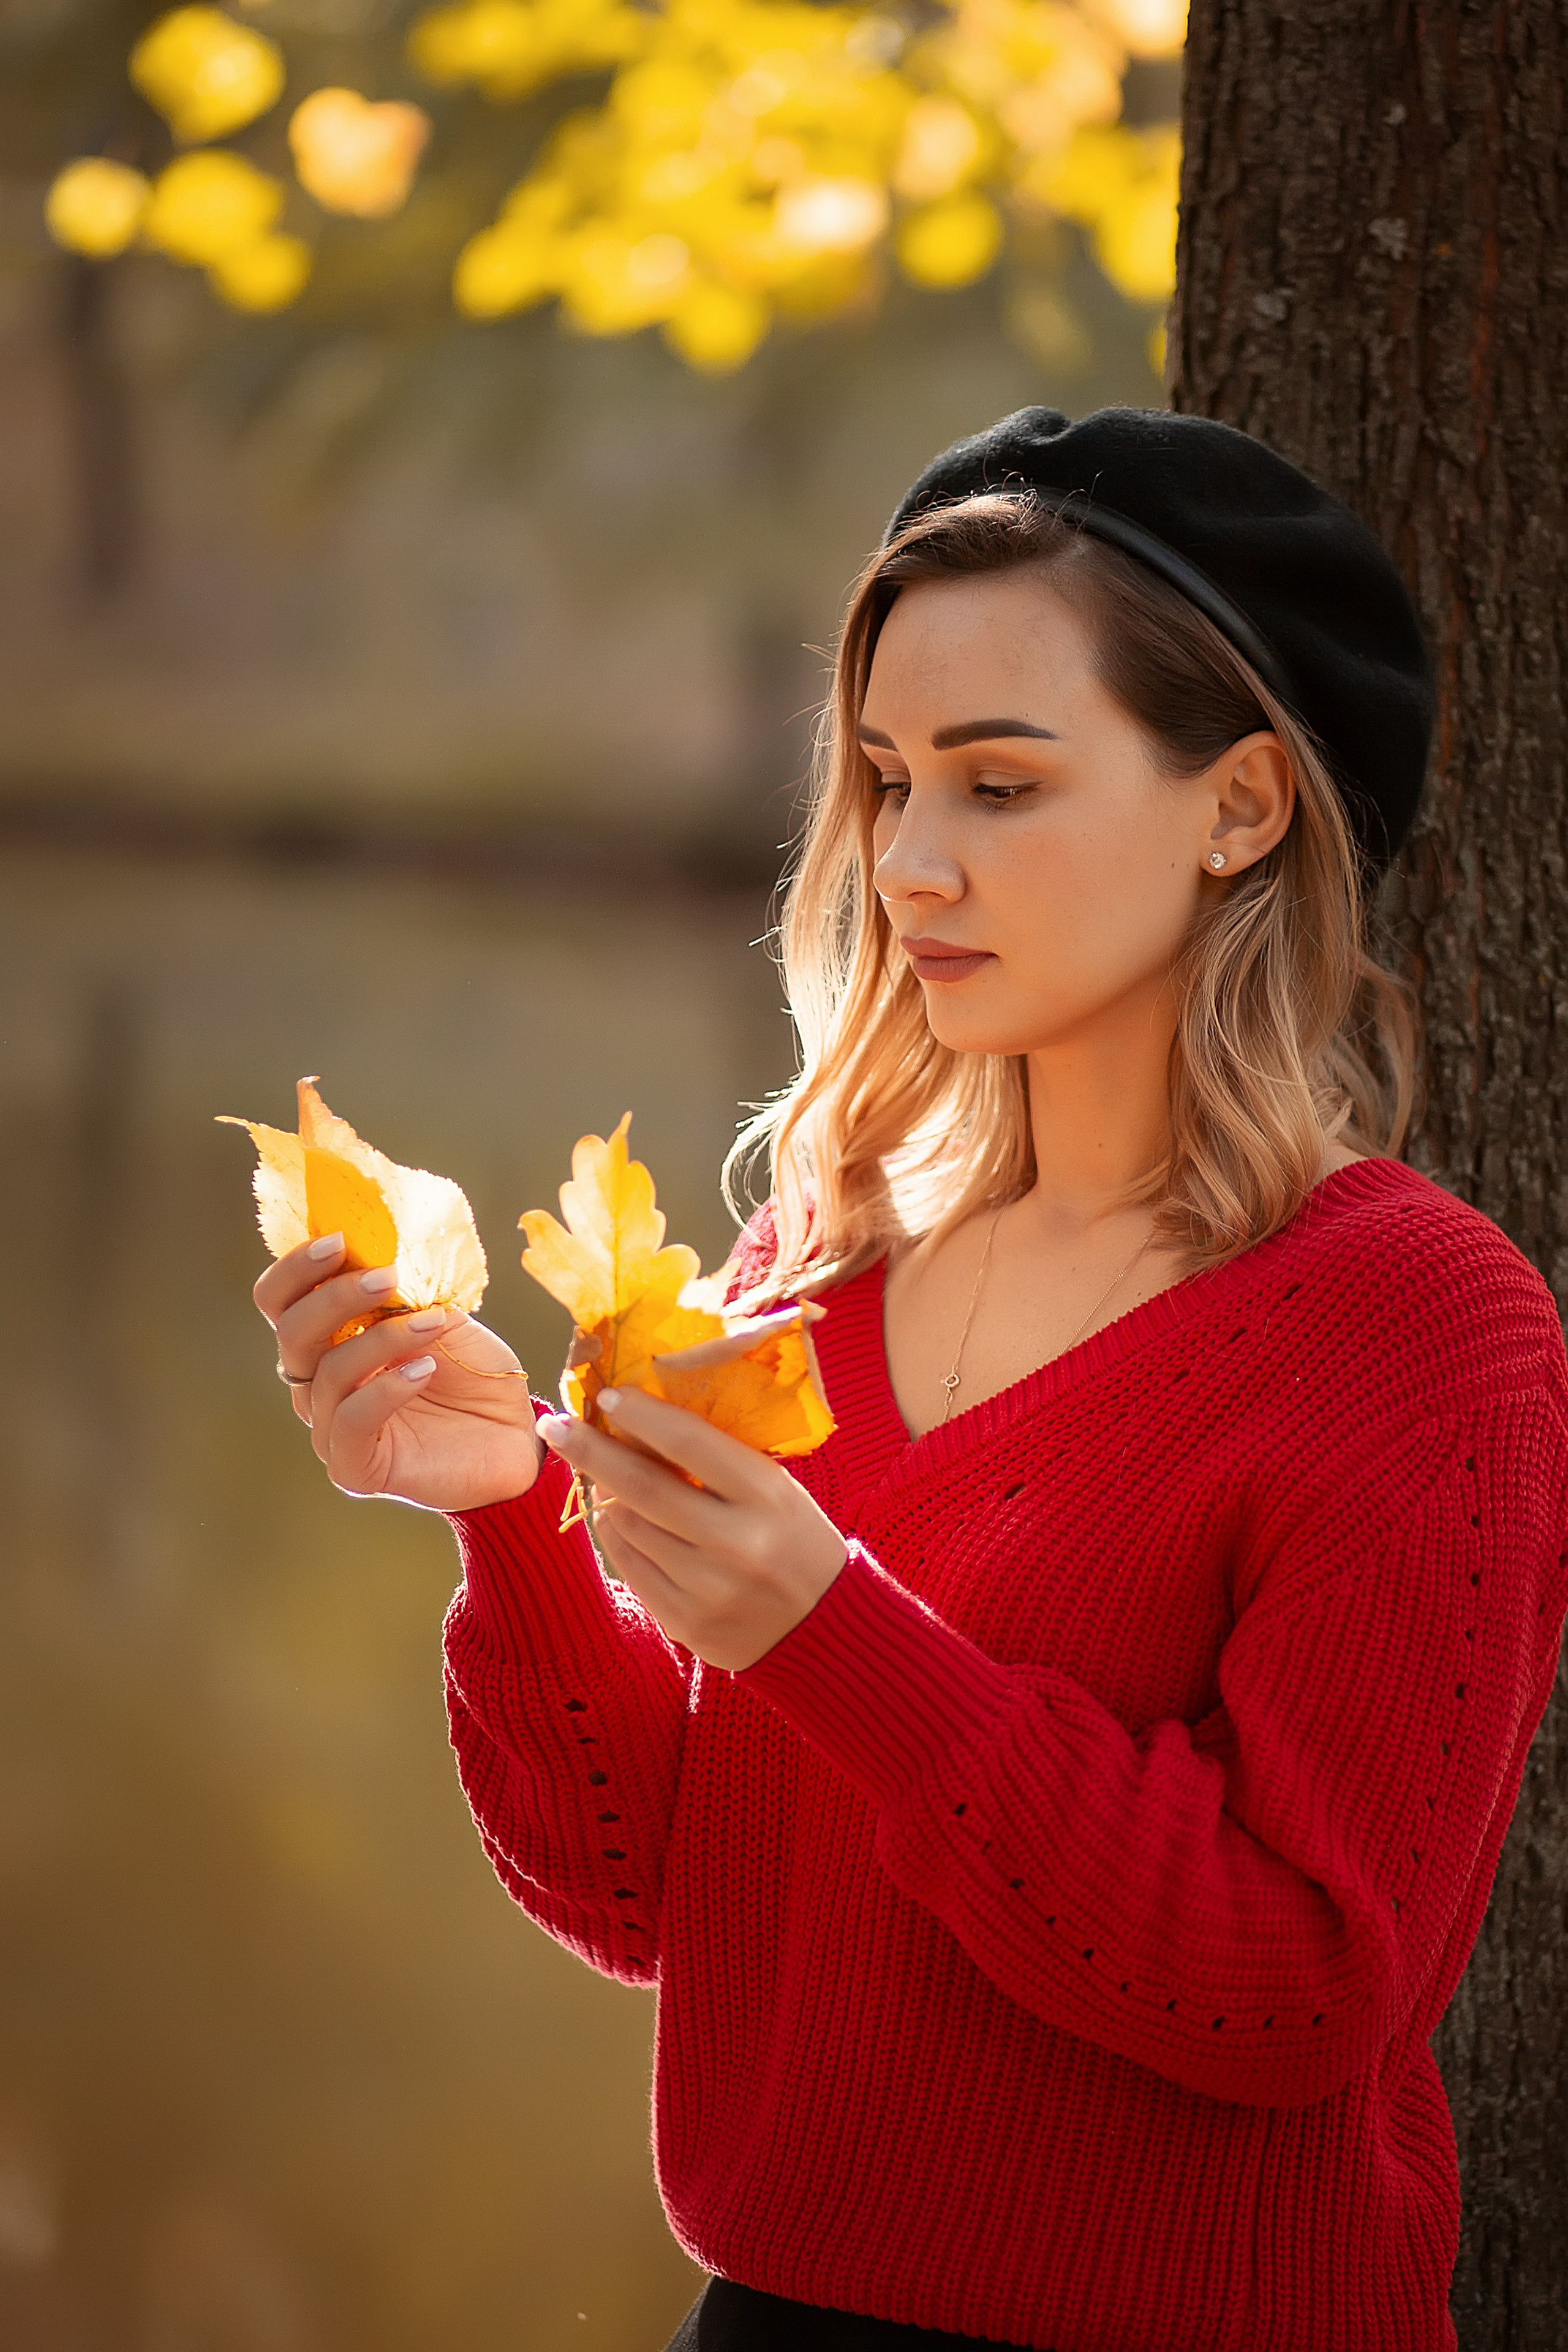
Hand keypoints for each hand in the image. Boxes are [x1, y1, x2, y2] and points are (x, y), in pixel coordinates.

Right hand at [255, 1233, 540, 1511]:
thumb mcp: (444, 1317)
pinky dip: (385, 1390)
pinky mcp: (353, 1468)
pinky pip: (350, 1422)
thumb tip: (381, 1255)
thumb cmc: (475, 1374)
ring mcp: (331, 1428)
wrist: (514, 1440)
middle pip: (291, 1333)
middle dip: (336, 1296)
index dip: (297, 1269)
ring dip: (382, 1339)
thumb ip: (407, 1292)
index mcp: (329, 1341)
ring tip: (433, 1324)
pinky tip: (425, 1370)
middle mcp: (319, 1384)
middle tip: (388, 1277)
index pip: (281, 1301)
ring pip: (328, 1373)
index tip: (340, 1240)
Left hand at [538, 1385, 846, 1671]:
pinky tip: (621, 1518)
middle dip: (591, 1450)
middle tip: (555, 1424)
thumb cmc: (793, 1537)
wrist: (822, 1627)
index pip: (690, 1443)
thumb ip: (716, 1459)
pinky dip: (617, 1535)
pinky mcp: (686, 1621)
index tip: (606, 1395)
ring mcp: (709, 1587)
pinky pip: (629, 1565)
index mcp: (767, 1495)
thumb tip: (637, 1419)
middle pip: (643, 1487)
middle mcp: (738, 1542)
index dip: (641, 1415)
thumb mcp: (774, 1488)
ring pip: (627, 1526)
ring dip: (606, 1494)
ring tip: (605, 1477)